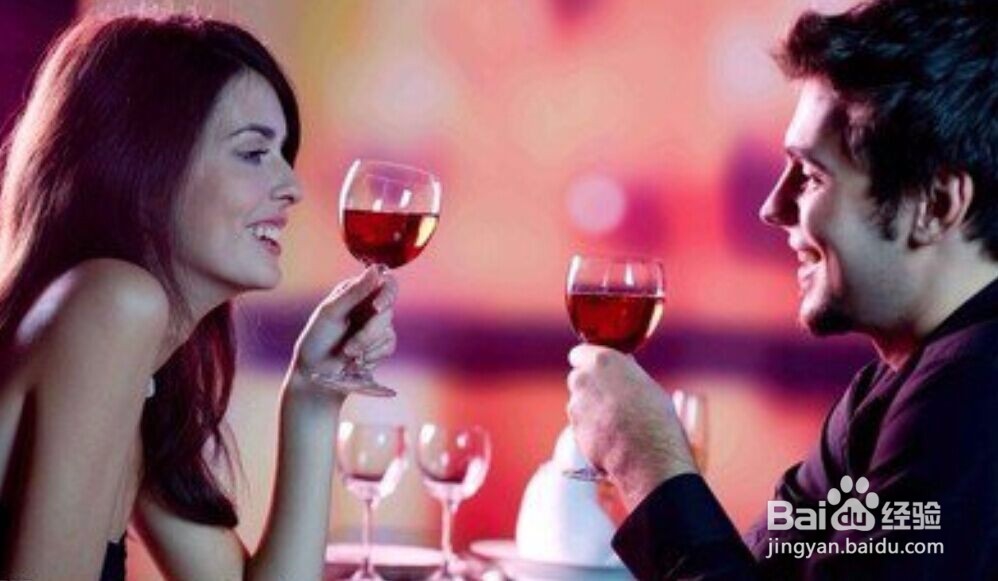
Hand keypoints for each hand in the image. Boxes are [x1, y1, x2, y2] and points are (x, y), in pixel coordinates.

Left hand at [287, 266, 397, 401]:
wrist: (316, 373)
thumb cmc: (317, 340)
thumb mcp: (331, 313)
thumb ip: (355, 292)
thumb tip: (376, 269)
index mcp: (356, 292)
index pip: (385, 282)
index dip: (387, 293)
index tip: (377, 307)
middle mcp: (369, 306)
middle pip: (388, 310)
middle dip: (369, 333)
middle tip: (350, 348)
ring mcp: (376, 325)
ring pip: (388, 330)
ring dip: (366, 347)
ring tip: (347, 355)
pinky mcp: (381, 345)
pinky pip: (389, 346)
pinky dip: (372, 356)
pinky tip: (356, 361)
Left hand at [567, 345, 696, 508]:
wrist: (648, 456)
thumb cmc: (656, 418)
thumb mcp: (647, 384)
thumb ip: (626, 372)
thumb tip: (623, 365)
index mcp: (602, 361)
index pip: (579, 353)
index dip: (588, 362)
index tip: (597, 370)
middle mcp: (583, 379)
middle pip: (578, 378)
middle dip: (590, 386)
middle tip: (612, 398)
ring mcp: (576, 406)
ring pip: (579, 403)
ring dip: (591, 409)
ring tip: (616, 423)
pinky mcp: (574, 430)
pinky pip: (581, 425)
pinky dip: (591, 429)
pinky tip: (611, 438)